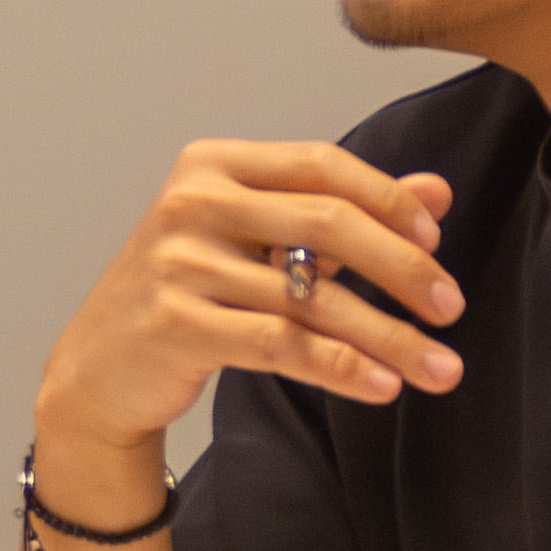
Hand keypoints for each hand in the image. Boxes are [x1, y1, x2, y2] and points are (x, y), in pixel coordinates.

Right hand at [35, 140, 462, 475]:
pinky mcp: (175, 324)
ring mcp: (177, 263)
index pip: (321, 165)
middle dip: (402, 268)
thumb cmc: (187, 294)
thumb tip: (436, 195)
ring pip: (311, 297)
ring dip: (388, 337)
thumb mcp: (258, 239)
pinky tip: (382, 386)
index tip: (436, 243)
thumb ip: (341, 211)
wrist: (99, 367)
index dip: (388, 201)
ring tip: (440, 368)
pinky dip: (341, 367)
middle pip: (325, 223)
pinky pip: (281, 344)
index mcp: (212, 165)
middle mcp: (191, 203)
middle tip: (451, 308)